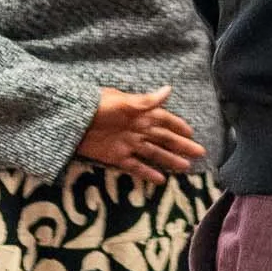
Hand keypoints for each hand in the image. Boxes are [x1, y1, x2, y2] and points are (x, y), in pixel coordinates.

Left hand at [76, 85, 206, 184]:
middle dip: (181, 145)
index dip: (178, 126)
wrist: (72, 122)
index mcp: (139, 113)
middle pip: (163, 138)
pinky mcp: (117, 157)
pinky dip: (148, 173)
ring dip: (169, 160)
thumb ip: (146, 101)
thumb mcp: (121, 102)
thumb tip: (169, 90)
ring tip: (185, 167)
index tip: (192, 133)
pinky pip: (136, 166)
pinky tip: (161, 179)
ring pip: (154, 153)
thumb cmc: (96, 106)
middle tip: (199, 153)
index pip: (164, 120)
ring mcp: (128, 144)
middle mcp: (137, 129)